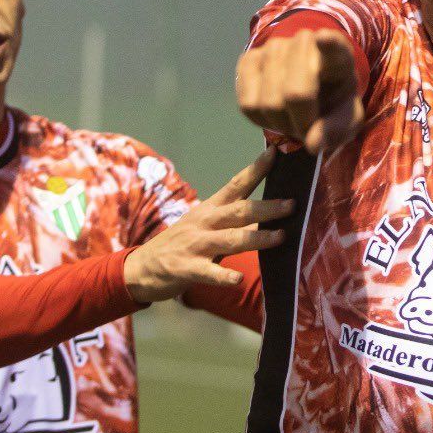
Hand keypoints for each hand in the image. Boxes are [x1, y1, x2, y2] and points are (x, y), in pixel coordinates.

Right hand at [124, 151, 291, 302]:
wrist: (140, 267)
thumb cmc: (182, 245)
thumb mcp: (205, 225)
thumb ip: (234, 220)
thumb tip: (269, 214)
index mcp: (209, 209)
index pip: (236, 184)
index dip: (256, 169)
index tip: (276, 153)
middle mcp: (204, 223)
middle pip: (239, 211)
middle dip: (266, 207)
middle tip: (292, 204)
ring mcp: (194, 245)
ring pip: (230, 239)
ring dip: (256, 237)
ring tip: (280, 236)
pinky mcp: (185, 269)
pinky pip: (208, 273)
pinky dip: (223, 277)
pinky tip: (238, 280)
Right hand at [236, 29, 364, 152]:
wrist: (311, 89)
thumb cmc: (332, 104)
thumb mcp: (346, 120)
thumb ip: (336, 130)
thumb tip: (313, 144)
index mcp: (339, 57)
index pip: (334, 47)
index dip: (329, 44)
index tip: (323, 38)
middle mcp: (305, 43)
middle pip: (295, 94)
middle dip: (300, 123)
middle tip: (308, 126)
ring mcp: (274, 47)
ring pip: (268, 102)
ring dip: (280, 123)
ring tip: (292, 116)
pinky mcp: (249, 58)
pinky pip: (247, 104)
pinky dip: (261, 120)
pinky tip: (274, 110)